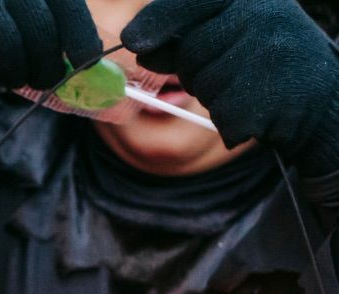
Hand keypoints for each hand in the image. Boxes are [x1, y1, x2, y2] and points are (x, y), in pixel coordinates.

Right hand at [0, 0, 101, 87]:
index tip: (87, 62)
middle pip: (38, 30)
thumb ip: (47, 22)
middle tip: (46, 80)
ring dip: (12, 72)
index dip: (78, 34)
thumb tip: (85, 59)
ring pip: (7, 49)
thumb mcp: (13, 4)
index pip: (64, 2)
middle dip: (45, 65)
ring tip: (8, 73)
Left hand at [123, 0, 338, 172]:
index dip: (159, 20)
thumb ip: (187, 38)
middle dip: (196, 71)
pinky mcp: (270, 95)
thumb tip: (138, 46)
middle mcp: (265, 15)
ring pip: (205, 87)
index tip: (132, 40)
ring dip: (216, 98)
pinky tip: (258, 111)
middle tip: (232, 70)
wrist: (320, 98)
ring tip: (250, 87)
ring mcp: (269, 53)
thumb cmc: (264, 64)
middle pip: (190, 53)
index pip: (193, 1)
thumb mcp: (230, 37)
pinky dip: (232, 123)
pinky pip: (223, 117)